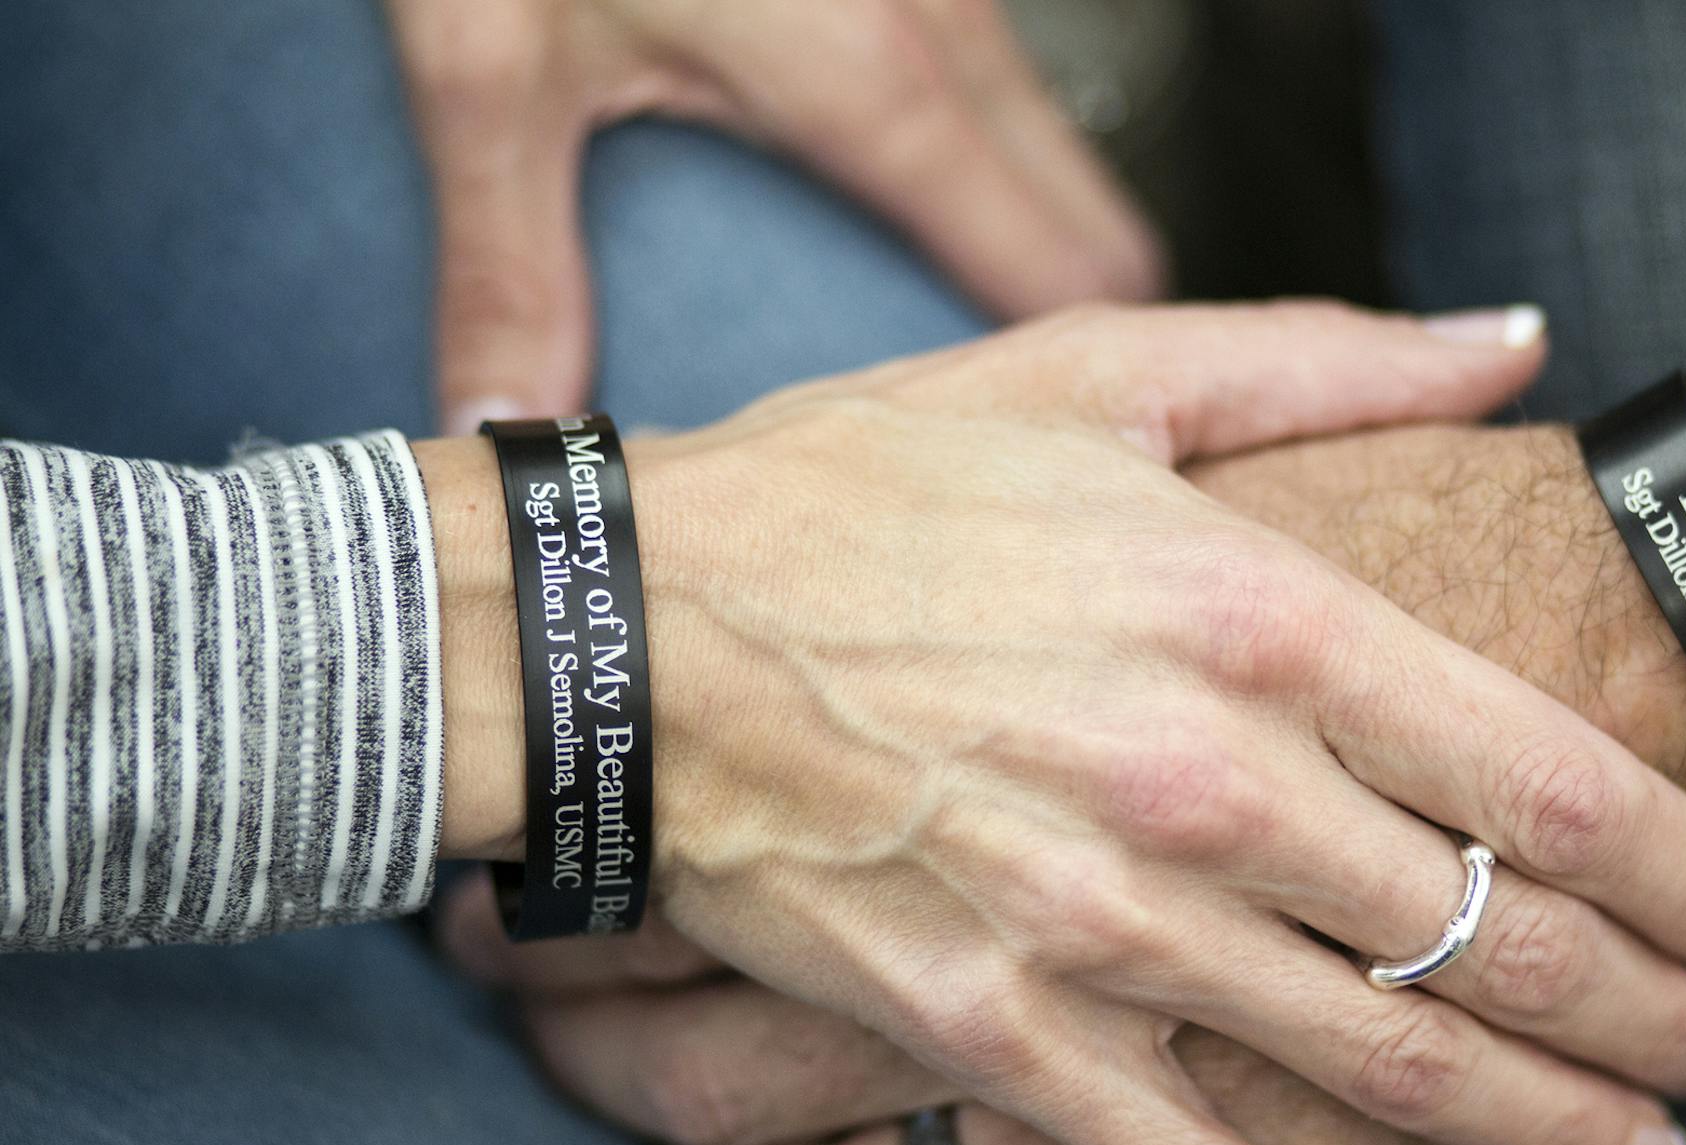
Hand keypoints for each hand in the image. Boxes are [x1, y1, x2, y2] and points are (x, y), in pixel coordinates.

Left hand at [386, 0, 1164, 429]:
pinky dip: (998, 144)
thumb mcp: (491, 59)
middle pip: (1092, 213)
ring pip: (1056, 132)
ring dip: (1044, 226)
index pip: (1052, 275)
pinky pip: (1004, 67)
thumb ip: (511, 258)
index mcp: (876, 83)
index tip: (1063, 458)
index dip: (1080, 379)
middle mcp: (952, 23)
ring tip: (978, 321)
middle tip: (1029, 422)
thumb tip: (510, 429)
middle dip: (1084, 319)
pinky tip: (921, 179)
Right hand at [418, 298, 1685, 1144]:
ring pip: (1387, 1072)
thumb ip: (1330, 359)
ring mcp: (1101, 923)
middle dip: (1658, 1022)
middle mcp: (1205, 780)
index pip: (1549, 775)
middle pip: (1506, 943)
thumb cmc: (866, 492)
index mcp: (1251, 609)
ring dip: (1546, 1135)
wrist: (631, 631)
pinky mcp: (994, 1028)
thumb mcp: (1094, 376)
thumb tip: (1526, 339)